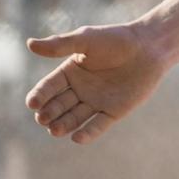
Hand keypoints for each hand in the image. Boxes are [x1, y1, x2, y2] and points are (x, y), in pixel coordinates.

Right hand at [25, 23, 168, 143]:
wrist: (148, 47)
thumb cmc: (115, 39)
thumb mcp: (85, 39)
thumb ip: (59, 45)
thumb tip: (29, 44)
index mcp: (70, 72)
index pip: (49, 86)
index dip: (40, 95)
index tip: (32, 103)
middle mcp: (80, 89)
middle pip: (59, 105)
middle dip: (50, 113)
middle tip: (43, 118)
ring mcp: (96, 102)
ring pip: (75, 118)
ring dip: (64, 125)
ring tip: (55, 130)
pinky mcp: (113, 112)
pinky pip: (98, 125)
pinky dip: (88, 133)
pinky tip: (77, 138)